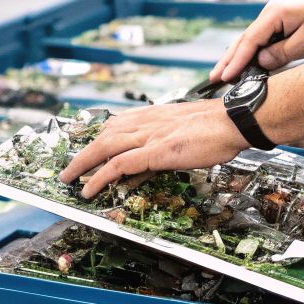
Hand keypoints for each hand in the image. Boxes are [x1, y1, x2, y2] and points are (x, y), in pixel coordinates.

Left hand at [57, 100, 246, 198]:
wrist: (234, 121)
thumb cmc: (218, 127)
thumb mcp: (184, 132)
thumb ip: (164, 144)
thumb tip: (148, 162)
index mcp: (154, 115)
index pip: (117, 123)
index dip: (98, 136)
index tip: (87, 146)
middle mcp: (147, 122)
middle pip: (104, 134)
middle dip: (83, 151)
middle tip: (69, 167)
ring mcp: (150, 135)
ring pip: (105, 147)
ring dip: (83, 163)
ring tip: (69, 178)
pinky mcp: (155, 151)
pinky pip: (120, 164)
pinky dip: (100, 176)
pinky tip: (90, 188)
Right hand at [208, 0, 303, 83]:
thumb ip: (281, 53)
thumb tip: (260, 61)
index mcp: (274, 14)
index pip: (250, 41)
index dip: (236, 61)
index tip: (225, 76)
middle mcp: (269, 14)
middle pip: (244, 40)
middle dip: (228, 60)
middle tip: (213, 78)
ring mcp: (273, 18)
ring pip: (250, 41)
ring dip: (236, 58)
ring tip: (221, 75)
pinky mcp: (279, 24)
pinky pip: (260, 41)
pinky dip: (250, 54)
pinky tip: (242, 65)